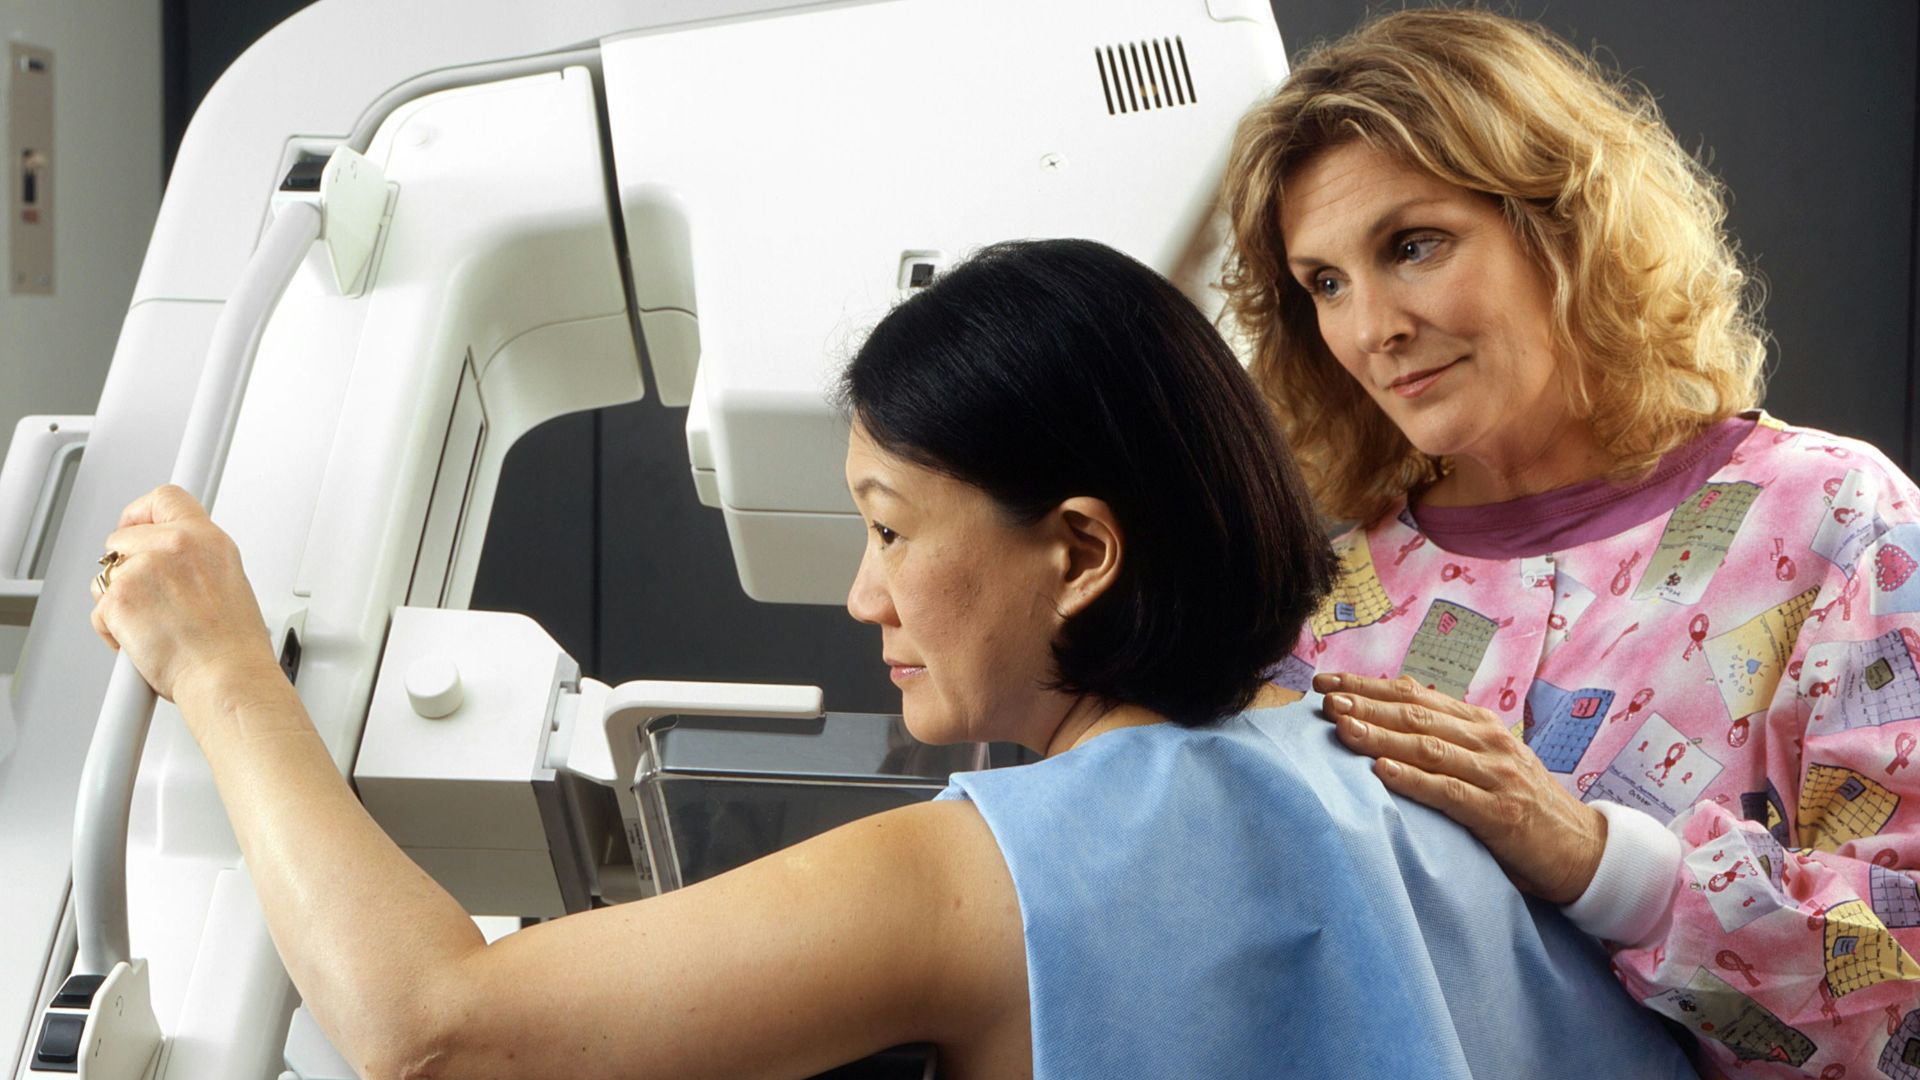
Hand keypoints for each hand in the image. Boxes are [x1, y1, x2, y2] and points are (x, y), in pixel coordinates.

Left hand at [89, 485, 276, 704]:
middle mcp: (176, 546)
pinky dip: (112, 629)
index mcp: (208, 540)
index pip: (165, 498)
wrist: (225, 676)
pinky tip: (141, 640)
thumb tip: (171, 562)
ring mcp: (145, 569)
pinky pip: (99, 607)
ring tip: (151, 625)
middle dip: (125, 566)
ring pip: (106, 575)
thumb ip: (196, 561)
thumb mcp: (229, 582)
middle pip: (123, 537)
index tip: (135, 527)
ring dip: (119, 600)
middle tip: (145, 596)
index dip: (141, 513)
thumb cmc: (232, 645)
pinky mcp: (120, 597)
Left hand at [1313, 672, 1606, 904]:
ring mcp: (1496, 774)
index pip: (1414, 696)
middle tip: (1324, 699)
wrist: (1583, 849)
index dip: (1367, 686)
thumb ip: (1447, 743)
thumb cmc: (1522, 805)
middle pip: (1415, 715)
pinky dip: (1413, 780)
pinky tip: (1380, 773)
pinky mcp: (1500, 813)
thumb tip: (1384, 727)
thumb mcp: (1486, 763)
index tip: (1325, 682)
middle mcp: (1487, 741)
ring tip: (1341, 727)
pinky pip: (1449, 793)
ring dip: (1380, 736)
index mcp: (1479, 724)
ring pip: (1427, 748)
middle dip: (1365, 704)